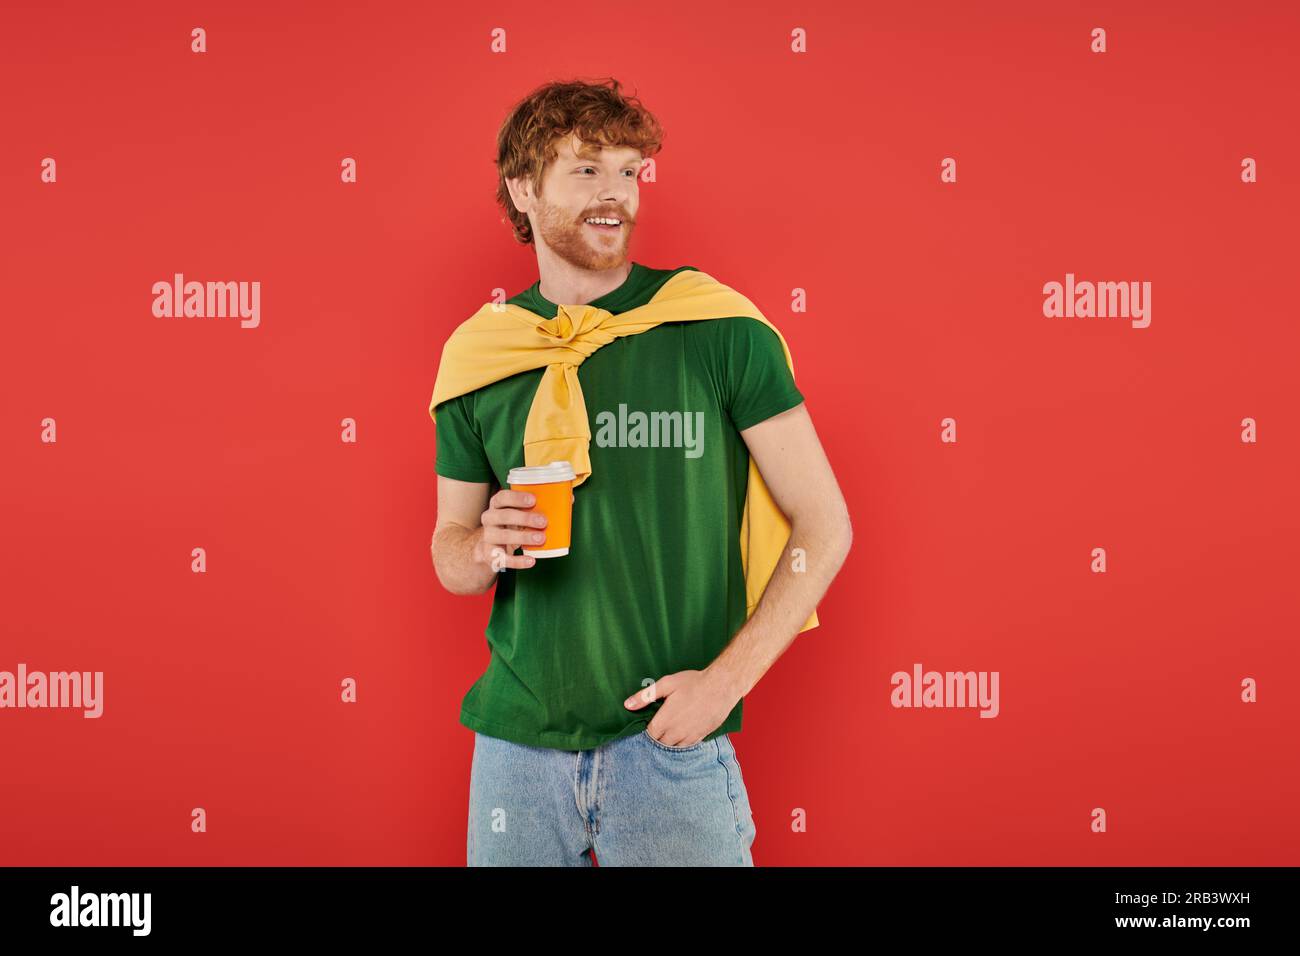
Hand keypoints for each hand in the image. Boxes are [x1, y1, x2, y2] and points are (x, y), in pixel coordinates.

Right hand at [473, 488, 546, 571]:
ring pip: (503, 536)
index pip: (503, 497)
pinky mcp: (490, 555)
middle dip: (524, 518)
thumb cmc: (512, 524)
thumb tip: (569, 500)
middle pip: (504, 515)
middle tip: (543, 521)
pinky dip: (517, 561)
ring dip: (523, 537)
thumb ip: (538, 506)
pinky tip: (531, 561)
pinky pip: (503, 558)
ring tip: (541, 539)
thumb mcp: (520, 513)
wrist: (491, 548)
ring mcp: (489, 537)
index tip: (533, 500)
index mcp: (497, 504)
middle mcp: (490, 518)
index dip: (517, 497)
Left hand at [623, 667, 742, 747]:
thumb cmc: (693, 683)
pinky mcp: (701, 736)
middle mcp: (676, 732)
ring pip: (674, 747)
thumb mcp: (667, 684)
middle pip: (661, 743)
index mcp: (665, 720)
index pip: (650, 735)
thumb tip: (627, 705)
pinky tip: (683, 734)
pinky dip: (683, 743)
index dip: (648, 730)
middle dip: (658, 737)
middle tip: (660, 726)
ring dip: (670, 742)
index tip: (651, 722)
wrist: (721, 686)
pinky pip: (687, 747)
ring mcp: (689, 736)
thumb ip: (646, 696)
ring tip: (671, 731)